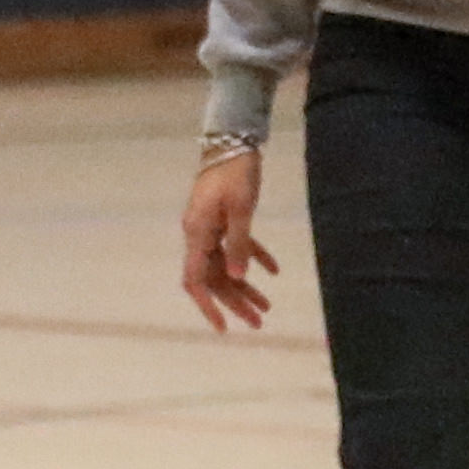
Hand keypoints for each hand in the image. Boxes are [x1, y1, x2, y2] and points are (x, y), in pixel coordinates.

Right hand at [181, 148, 280, 331]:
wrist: (232, 141)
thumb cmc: (236, 172)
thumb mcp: (241, 208)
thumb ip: (239, 244)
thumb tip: (237, 278)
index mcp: (197, 234)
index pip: (195, 280)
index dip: (208, 306)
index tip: (224, 327)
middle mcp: (198, 234)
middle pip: (214, 278)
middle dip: (235, 302)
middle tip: (259, 322)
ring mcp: (209, 226)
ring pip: (225, 265)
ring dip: (245, 286)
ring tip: (267, 307)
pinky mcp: (222, 218)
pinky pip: (236, 245)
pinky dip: (253, 258)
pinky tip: (273, 271)